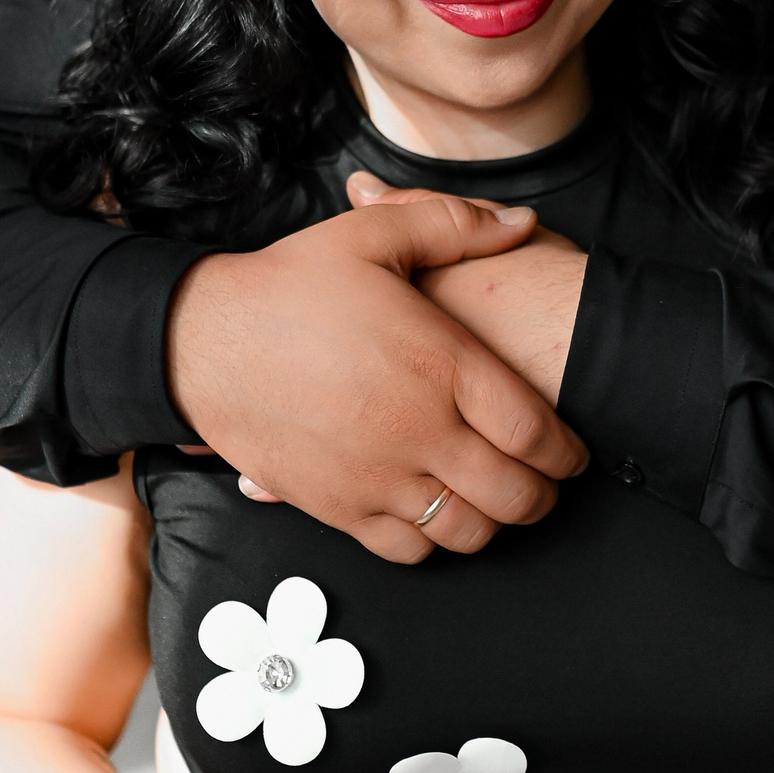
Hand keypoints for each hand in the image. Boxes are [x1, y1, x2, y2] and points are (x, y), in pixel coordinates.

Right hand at [166, 197, 585, 562]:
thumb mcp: (373, 235)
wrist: (201, 341)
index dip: (566, 453)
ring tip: (496, 504)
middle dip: (543, 497)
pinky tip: (436, 517)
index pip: (535, 432)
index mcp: (440, 364)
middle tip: (546, 487)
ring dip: (494, 523)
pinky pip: (409, 549)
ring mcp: (378, 476)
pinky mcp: (338, 507)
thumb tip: (523, 223)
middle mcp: (418, 429)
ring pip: (467, 531)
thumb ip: (455, 224)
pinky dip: (434, 542)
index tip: (572, 456)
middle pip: (514, 493)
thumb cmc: (288, 287)